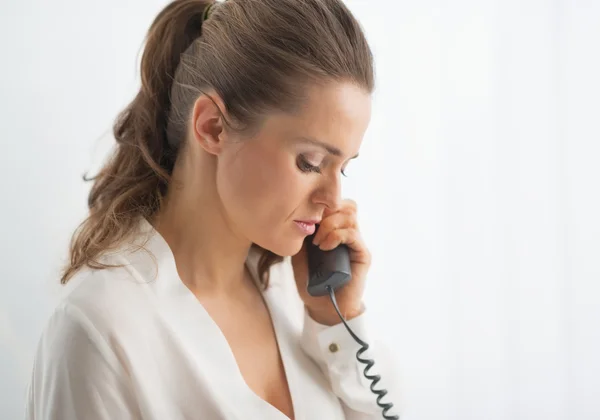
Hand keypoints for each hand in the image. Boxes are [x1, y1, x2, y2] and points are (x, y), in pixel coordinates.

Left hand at [291, 199, 370, 325]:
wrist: (322, 306)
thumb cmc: (311, 281)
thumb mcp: (299, 253)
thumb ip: (301, 234)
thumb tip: (297, 215)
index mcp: (336, 230)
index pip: (337, 204)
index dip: (322, 205)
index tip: (306, 219)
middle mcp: (349, 233)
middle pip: (347, 205)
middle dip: (327, 211)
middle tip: (313, 230)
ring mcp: (357, 243)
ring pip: (350, 215)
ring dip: (329, 225)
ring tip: (318, 243)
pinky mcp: (362, 254)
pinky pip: (352, 234)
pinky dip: (336, 235)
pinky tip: (324, 247)